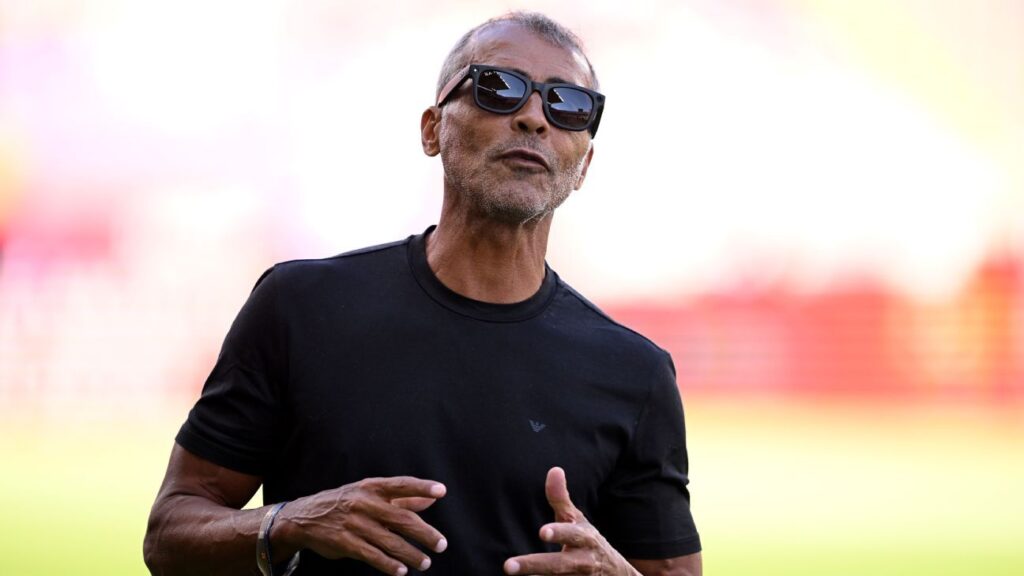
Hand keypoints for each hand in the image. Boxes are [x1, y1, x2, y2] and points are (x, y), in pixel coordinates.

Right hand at [278, 476, 447, 575]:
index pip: (401, 484)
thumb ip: (401, 499)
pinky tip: (402, 570)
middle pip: (401, 518)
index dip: (422, 487)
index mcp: (372, 487)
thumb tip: (430, 500)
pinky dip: (389, 564)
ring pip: (390, 541)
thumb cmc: (346, 503)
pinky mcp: (345, 543)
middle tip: (441, 544)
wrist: (305, 518)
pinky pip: (372, 555)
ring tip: (425, 562)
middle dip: (425, 533)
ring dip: (411, 554)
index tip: (441, 491)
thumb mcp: (370, 494)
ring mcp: (354, 523)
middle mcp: (364, 503)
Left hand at [504, 467, 636, 575]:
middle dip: (535, 565)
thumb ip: (561, 499)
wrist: (616, 574)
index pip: (573, 535)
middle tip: (508, 566)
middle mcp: (584, 561)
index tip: (542, 532)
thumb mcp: (577, 520)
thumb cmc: (587, 541)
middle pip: (559, 565)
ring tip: (512, 574)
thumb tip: (554, 470)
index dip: (560, 533)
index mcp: (586, 538)